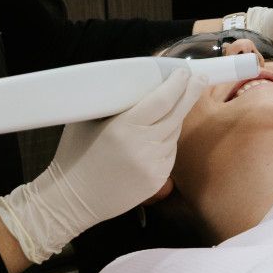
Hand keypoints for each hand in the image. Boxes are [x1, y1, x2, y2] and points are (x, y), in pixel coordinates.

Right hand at [0, 65, 205, 263]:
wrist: (72, 200)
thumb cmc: (75, 155)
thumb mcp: (88, 121)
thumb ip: (112, 103)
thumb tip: (133, 83)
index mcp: (125, 127)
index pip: (162, 100)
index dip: (177, 84)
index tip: (185, 71)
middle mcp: (143, 145)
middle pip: (177, 114)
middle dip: (191, 93)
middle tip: (200, 78)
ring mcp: (153, 165)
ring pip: (174, 133)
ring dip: (175, 119)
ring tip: (167, 109)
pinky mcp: (157, 180)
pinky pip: (170, 153)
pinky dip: (167, 142)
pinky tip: (155, 138)